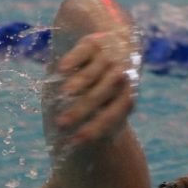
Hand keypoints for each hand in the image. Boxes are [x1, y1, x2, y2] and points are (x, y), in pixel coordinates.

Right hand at [53, 30, 140, 145]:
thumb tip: (78, 147)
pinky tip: (61, 70)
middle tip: (61, 124)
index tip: (77, 140)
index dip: (96, 128)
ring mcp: (108, 57)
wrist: (119, 40)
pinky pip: (84, 52)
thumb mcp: (114, 99)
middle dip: (80, 111)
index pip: (113, 115)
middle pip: (99, 96)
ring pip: (92, 74)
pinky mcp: (94, 42)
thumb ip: (103, 118)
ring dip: (77, 85)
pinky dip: (73, 61)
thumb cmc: (111, 81)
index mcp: (127, 95)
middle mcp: (121, 76)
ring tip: (61, 96)